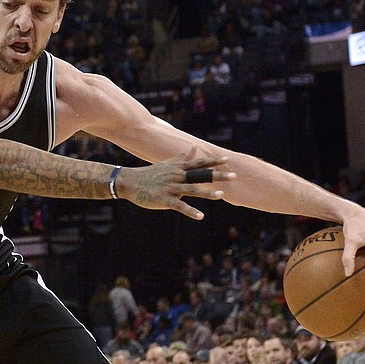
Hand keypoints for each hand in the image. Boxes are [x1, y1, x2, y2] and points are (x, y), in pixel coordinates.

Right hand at [120, 150, 234, 215]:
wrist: (131, 182)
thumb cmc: (151, 173)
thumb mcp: (168, 163)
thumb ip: (182, 157)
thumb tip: (194, 147)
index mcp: (179, 168)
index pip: (199, 163)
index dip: (214, 161)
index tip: (228, 159)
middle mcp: (177, 176)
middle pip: (200, 175)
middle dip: (217, 175)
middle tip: (234, 176)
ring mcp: (171, 188)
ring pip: (192, 190)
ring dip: (207, 192)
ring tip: (221, 195)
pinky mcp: (165, 199)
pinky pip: (179, 206)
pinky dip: (190, 211)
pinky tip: (200, 216)